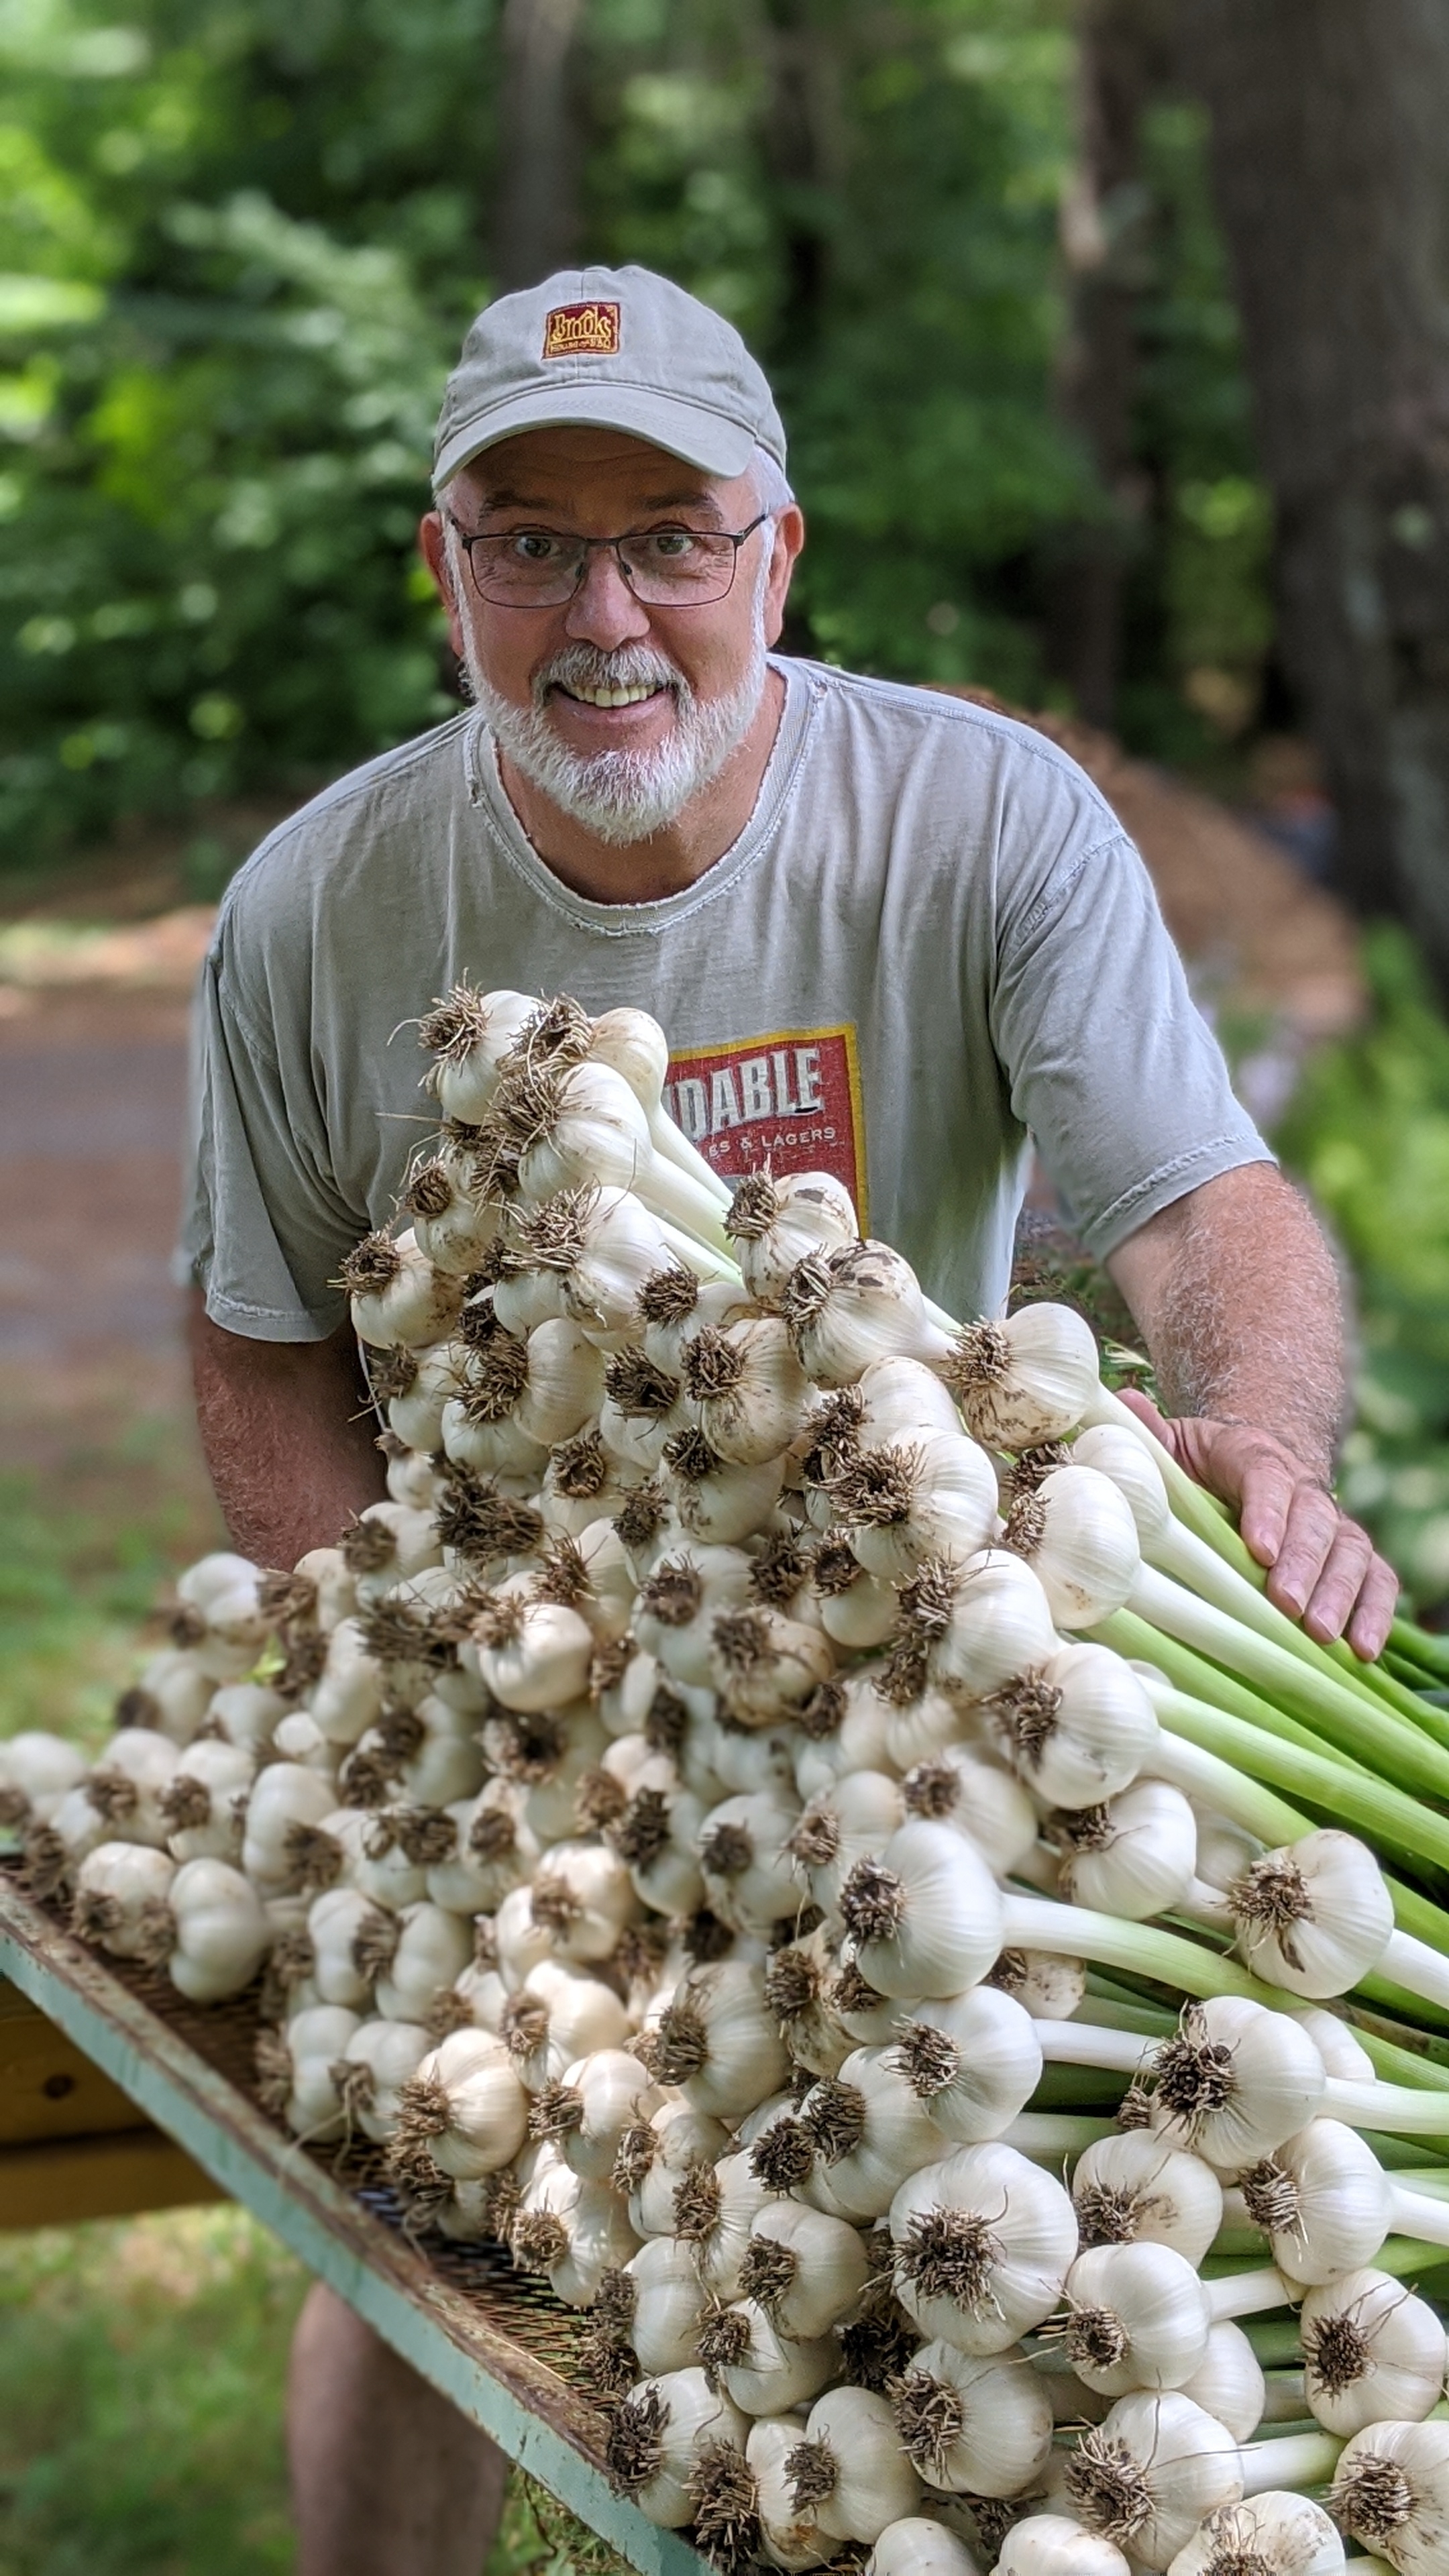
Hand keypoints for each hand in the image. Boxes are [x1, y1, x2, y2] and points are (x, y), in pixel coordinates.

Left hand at [1116, 1390, 1398, 1660]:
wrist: (1250, 1467)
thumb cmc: (1201, 1469)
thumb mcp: (1175, 1447)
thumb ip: (1154, 1435)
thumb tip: (1126, 1402)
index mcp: (1254, 1456)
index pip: (1266, 1478)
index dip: (1267, 1513)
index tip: (1260, 1551)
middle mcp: (1304, 1488)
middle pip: (1313, 1521)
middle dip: (1304, 1564)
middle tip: (1289, 1605)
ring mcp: (1334, 1524)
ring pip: (1351, 1552)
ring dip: (1341, 1593)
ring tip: (1324, 1635)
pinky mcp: (1354, 1557)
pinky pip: (1377, 1581)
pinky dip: (1376, 1613)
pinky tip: (1364, 1651)